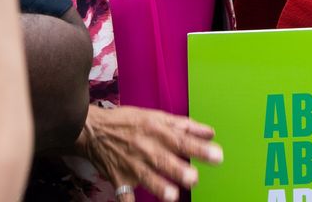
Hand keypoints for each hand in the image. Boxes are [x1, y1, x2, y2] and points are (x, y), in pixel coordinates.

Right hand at [77, 104, 221, 201]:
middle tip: (193, 178)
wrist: (93, 130)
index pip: (181, 140)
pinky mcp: (119, 178)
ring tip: (171, 195)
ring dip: (158, 186)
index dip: (199, 149)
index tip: (217, 156)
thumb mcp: (156, 117)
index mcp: (157, 131)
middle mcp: (145, 148)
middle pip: (164, 160)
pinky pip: (123, 194)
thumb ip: (185, 127)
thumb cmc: (128, 123)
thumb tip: (210, 133)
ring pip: (146, 177)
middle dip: (178, 169)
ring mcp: (132, 165)